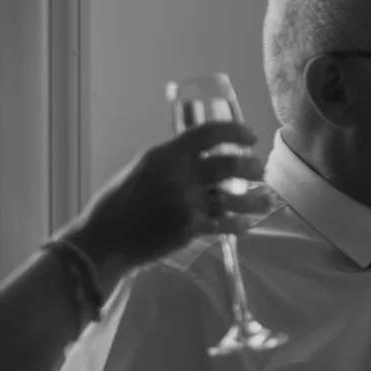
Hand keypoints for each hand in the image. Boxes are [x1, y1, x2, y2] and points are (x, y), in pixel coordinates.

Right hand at [60, 120, 268, 283]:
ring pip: (234, 197)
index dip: (236, 131)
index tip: (251, 134)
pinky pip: (225, 224)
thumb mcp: (142, 168)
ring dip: (255, 199)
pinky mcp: (189, 228)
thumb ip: (171, 159)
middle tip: (259, 170)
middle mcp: (178, 174)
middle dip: (252, 166)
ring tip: (265, 200)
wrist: (104, 239)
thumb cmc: (120, 203)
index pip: (208, 132)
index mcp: (164, 154)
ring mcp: (185, 202)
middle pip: (230, 164)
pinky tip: (247, 224)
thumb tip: (201, 152)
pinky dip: (239, 224)